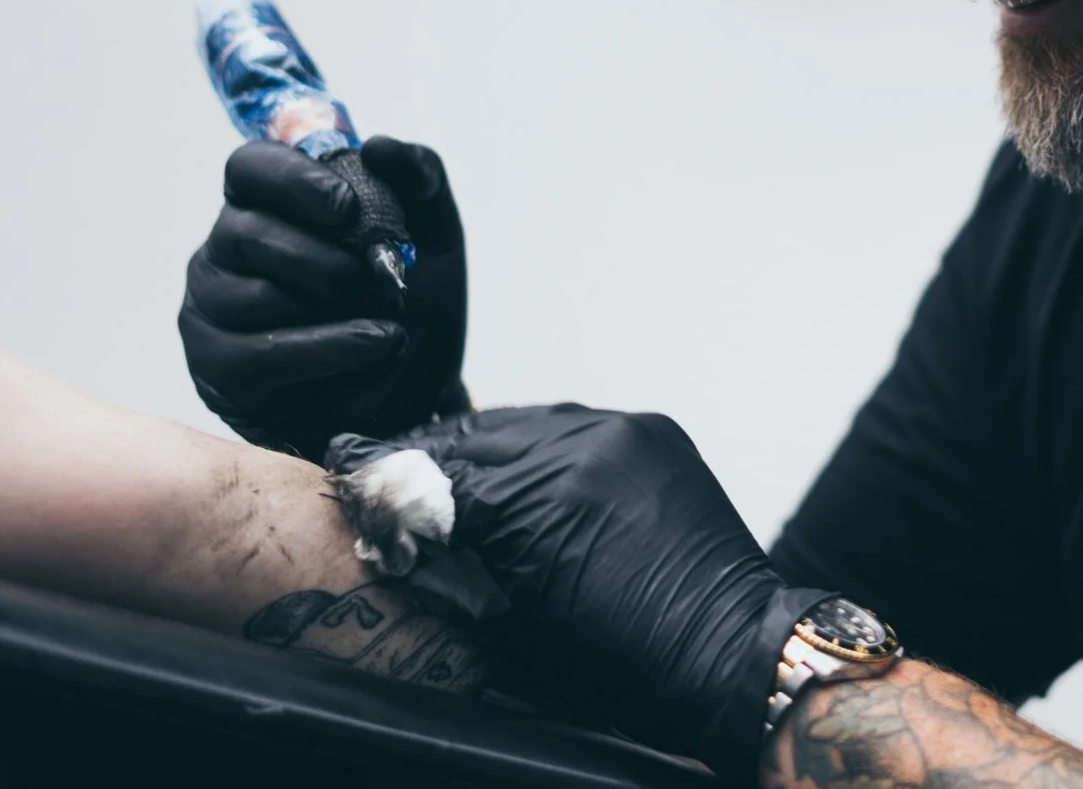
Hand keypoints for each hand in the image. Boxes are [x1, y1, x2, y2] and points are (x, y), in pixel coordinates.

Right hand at [179, 135, 468, 458]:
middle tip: (384, 281)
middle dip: (331, 260)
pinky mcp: (217, 369)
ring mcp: (210, 310)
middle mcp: (224, 251)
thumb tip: (380, 146)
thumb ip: (421, 182)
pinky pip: (263, 352)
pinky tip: (375, 346)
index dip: (294, 180)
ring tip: (386, 322)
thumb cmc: (411, 313)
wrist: (418, 400)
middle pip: (247, 230)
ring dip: (338, 308)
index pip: (249, 167)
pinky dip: (331, 348)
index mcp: (267, 206)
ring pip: (258, 294)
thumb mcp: (435, 242)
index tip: (348, 207)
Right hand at [335, 406, 829, 779]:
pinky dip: (542, 446)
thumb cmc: (629, 659)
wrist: (727, 651)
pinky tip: (522, 470)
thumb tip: (409, 528)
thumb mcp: (517, 618)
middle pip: (474, 438)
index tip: (356, 476)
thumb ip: (460, 559)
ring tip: (450, 475)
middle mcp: (583, 446)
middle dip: (429, 461)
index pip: (439, 474)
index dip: (391, 480)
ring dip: (484, 448)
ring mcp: (622, 432)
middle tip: (389, 475)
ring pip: (523, 422)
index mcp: (543, 495)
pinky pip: (575, 425)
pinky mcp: (652, 430)